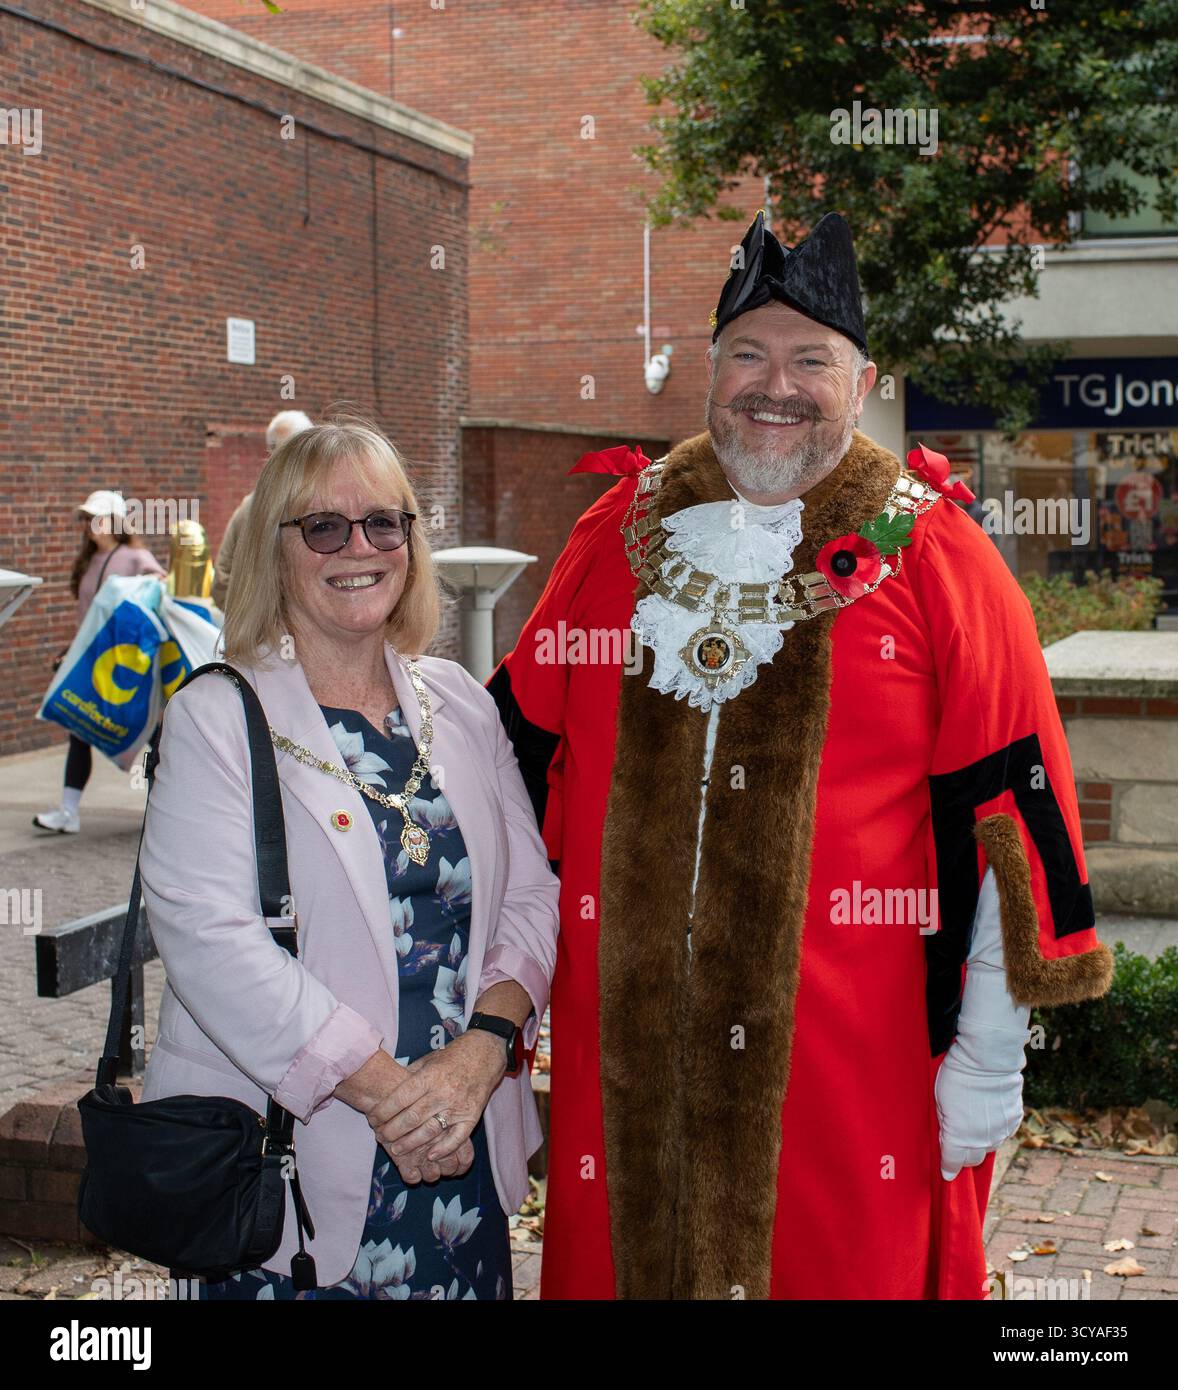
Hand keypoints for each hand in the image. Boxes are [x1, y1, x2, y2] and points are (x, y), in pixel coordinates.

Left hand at [367, 1030, 506, 1183]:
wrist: (486, 1052)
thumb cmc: (453, 1056)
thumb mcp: (428, 1059)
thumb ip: (410, 1076)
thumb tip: (388, 1091)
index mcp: (429, 1076)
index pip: (400, 1098)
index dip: (383, 1111)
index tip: (372, 1119)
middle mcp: (443, 1092)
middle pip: (412, 1117)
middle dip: (392, 1131)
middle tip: (380, 1138)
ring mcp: (458, 1106)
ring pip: (430, 1131)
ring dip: (410, 1143)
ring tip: (396, 1150)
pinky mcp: (472, 1116)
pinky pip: (457, 1138)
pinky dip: (444, 1149)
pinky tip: (431, 1156)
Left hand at [935, 1033, 1025, 1181]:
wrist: (988, 1060)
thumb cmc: (957, 1077)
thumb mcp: (940, 1101)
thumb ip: (945, 1124)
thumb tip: (947, 1136)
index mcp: (959, 1138)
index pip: (952, 1163)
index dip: (948, 1168)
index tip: (946, 1173)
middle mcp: (982, 1141)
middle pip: (972, 1159)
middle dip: (964, 1154)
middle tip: (957, 1142)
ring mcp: (1001, 1132)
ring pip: (989, 1146)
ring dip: (981, 1140)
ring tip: (974, 1122)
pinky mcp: (1014, 1121)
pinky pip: (1004, 1133)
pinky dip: (996, 1128)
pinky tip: (989, 1114)